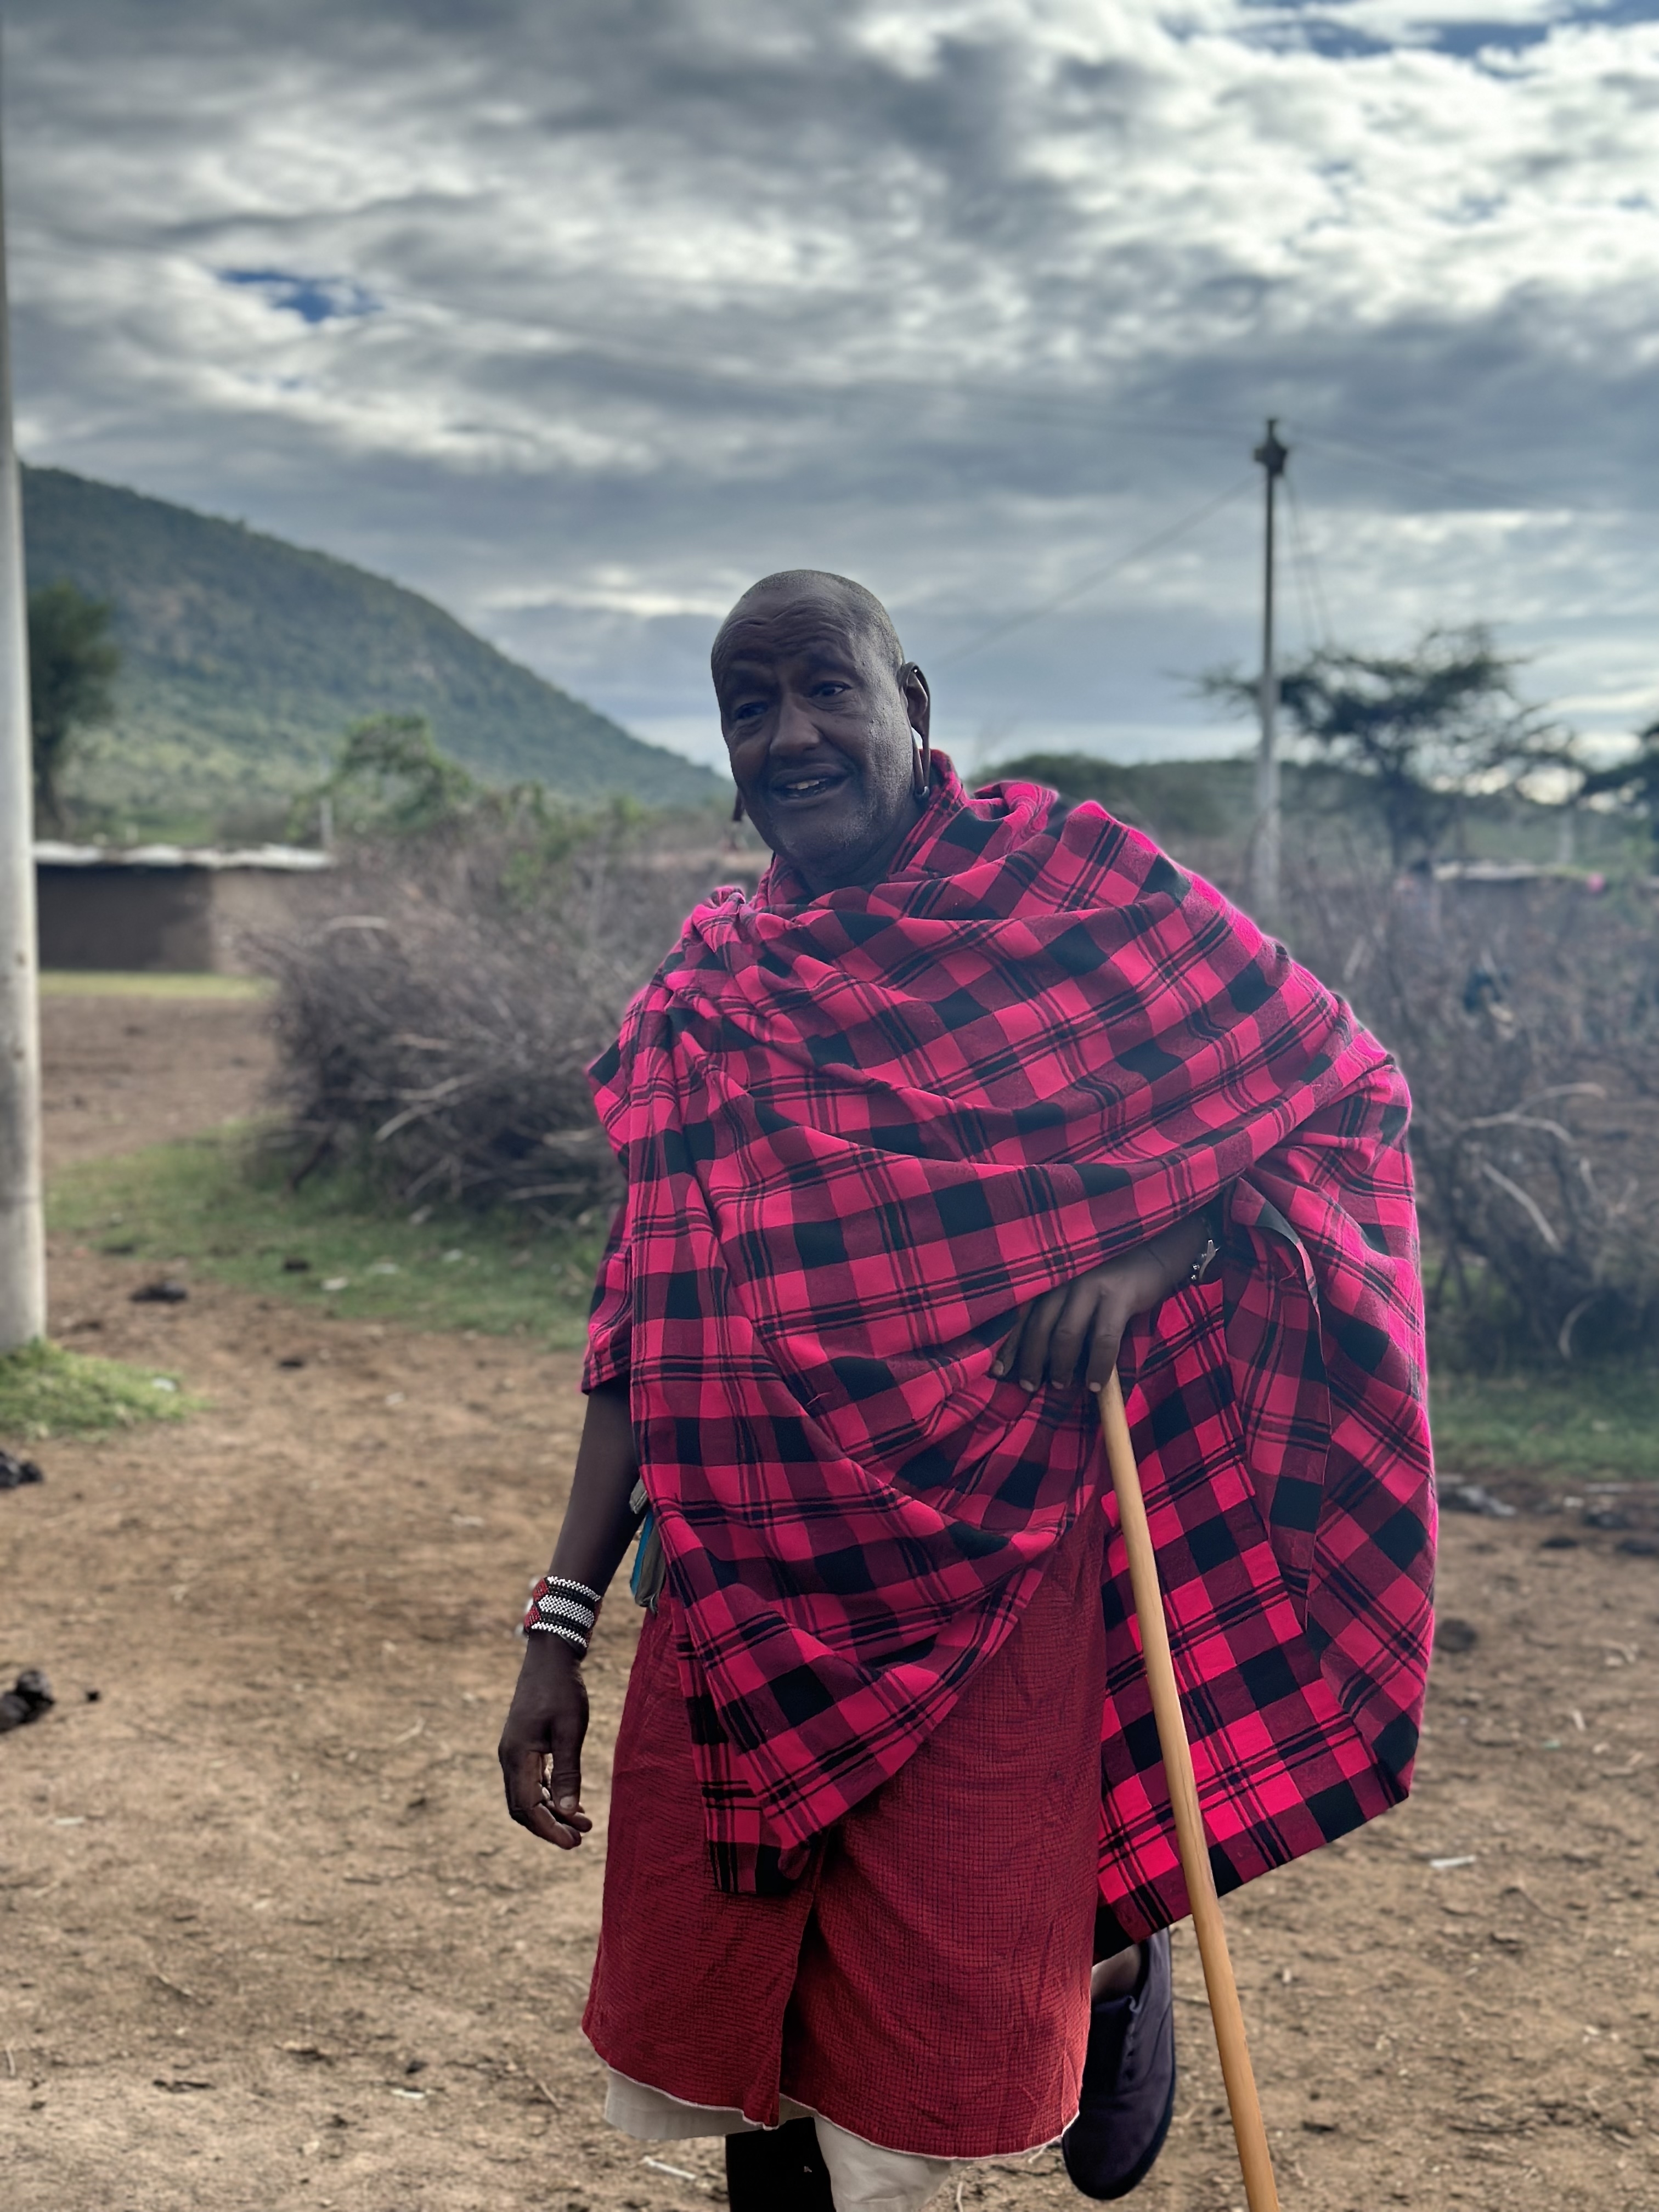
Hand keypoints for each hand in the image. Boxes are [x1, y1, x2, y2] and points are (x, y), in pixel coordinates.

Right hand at [498, 1634, 592, 1849]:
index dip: (549, 1829)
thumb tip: (568, 1811)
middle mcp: (509, 1758)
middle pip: (522, 1807)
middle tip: (579, 1839)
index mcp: (517, 1756)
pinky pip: (531, 1781)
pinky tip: (571, 1802)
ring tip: (584, 1824)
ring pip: (527, 1795)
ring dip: (552, 1812)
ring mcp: (514, 1752)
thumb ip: (568, 1772)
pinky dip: (549, 1795)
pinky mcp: (523, 1746)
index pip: (527, 1807)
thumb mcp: (570, 1731)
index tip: (573, 1843)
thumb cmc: (562, 1690)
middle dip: (549, 1826)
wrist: (550, 1657)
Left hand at [991, 1217, 1208, 1393]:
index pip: (1023, 1315)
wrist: (1155, 1258)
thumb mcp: (1080, 1296)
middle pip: (1038, 1325)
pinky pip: (1103, 1339)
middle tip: (1028, 1386)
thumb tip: (1043, 1361)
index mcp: (1053, 1282)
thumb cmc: (1114, 1285)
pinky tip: (1095, 1384)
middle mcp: (1065, 1281)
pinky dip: (1098, 1366)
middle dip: (1031, 1360)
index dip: (1010, 1345)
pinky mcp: (1118, 1295)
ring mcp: (1091, 1286)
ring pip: (1066, 1333)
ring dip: (1061, 1365)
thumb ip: (1061, 1317)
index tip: (997, 1372)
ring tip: (1060, 1386)